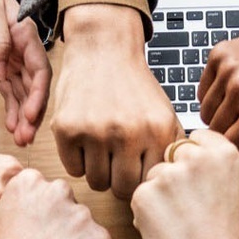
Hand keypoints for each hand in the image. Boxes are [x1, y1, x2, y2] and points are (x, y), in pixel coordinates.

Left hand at [0, 0, 49, 145]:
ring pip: (22, 93)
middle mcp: (23, 50)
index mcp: (26, 35)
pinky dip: (11, 109)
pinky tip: (12, 127)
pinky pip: (8, 91)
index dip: (38, 94)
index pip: (40, 69)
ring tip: (21, 140)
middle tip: (27, 136)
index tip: (31, 114)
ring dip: (23, 117)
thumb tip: (0, 69)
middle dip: (33, 113)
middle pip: (34, 87)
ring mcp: (11, 60)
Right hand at [0, 169, 117, 238]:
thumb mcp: (2, 221)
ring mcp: (81, 216)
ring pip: (89, 231)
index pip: (51, 192)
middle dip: (65, 230)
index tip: (37, 233)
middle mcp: (57, 192)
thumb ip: (28, 207)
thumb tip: (48, 212)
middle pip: (72, 209)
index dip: (45, 219)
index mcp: (29, 182)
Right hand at [50, 4, 183, 198]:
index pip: (151, 182)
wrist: (103, 49)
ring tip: (102, 151)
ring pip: (96, 183)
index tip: (138, 171)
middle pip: (123, 189)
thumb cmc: (134, 86)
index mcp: (157, 130)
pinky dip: (78, 161)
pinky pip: (73, 169)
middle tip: (118, 164)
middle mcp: (127, 133)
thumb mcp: (164, 113)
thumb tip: (172, 184)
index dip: (143, 180)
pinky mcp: (67, 129)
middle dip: (120, 181)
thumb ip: (171, 149)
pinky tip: (85, 142)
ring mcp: (95, 132)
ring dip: (99, 172)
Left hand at [131, 130, 238, 238]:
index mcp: (225, 153)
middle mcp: (197, 158)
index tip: (198, 180)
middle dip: (173, 176)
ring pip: (153, 176)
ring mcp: (169, 175)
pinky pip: (139, 196)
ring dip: (158, 195)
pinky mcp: (145, 194)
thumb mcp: (230, 190)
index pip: (195, 139)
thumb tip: (183, 155)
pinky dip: (146, 213)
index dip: (192, 162)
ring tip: (180, 223)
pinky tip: (167, 230)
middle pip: (171, 154)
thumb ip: (209, 167)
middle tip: (189, 208)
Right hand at [198, 10, 238, 164]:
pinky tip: (238, 88)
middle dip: (232, 132)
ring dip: (222, 114)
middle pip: (214, 131)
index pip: (230, 149)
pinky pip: (203, 89)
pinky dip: (216, 94)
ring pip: (204, 111)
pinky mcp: (220, 54)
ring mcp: (227, 69)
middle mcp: (238, 88)